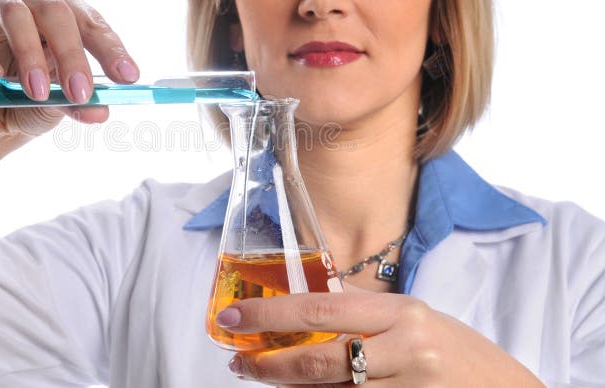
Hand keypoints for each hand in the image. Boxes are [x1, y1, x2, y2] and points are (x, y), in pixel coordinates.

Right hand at [0, 0, 139, 145]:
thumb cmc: (29, 99)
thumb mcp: (57, 106)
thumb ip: (76, 104)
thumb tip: (100, 112)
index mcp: (65, 11)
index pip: (92, 23)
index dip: (111, 49)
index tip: (128, 77)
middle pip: (55, 11)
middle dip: (71, 53)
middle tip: (81, 92)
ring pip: (14, 14)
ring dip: (29, 54)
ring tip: (37, 92)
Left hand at [216, 289, 542, 386]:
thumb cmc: (454, 350)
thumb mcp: (411, 320)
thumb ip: (362, 319)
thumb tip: (296, 323)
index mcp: (401, 312)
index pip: (321, 311)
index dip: (270, 316)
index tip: (233, 319)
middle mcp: (405, 349)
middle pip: (320, 362)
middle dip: (268, 364)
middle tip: (238, 361)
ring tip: (262, 375)